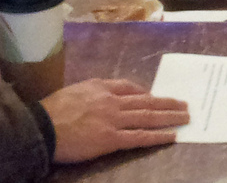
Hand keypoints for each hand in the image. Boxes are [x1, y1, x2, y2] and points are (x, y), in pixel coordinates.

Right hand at [40, 78, 188, 163]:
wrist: (42, 126)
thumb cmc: (52, 110)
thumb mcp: (74, 90)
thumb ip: (92, 91)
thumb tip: (103, 94)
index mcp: (101, 87)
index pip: (129, 87)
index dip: (145, 93)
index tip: (155, 96)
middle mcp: (112, 100)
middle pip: (145, 101)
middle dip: (166, 103)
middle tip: (184, 104)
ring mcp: (114, 119)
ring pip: (148, 116)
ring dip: (170, 116)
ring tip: (185, 117)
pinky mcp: (111, 138)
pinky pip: (140, 137)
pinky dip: (158, 136)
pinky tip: (172, 135)